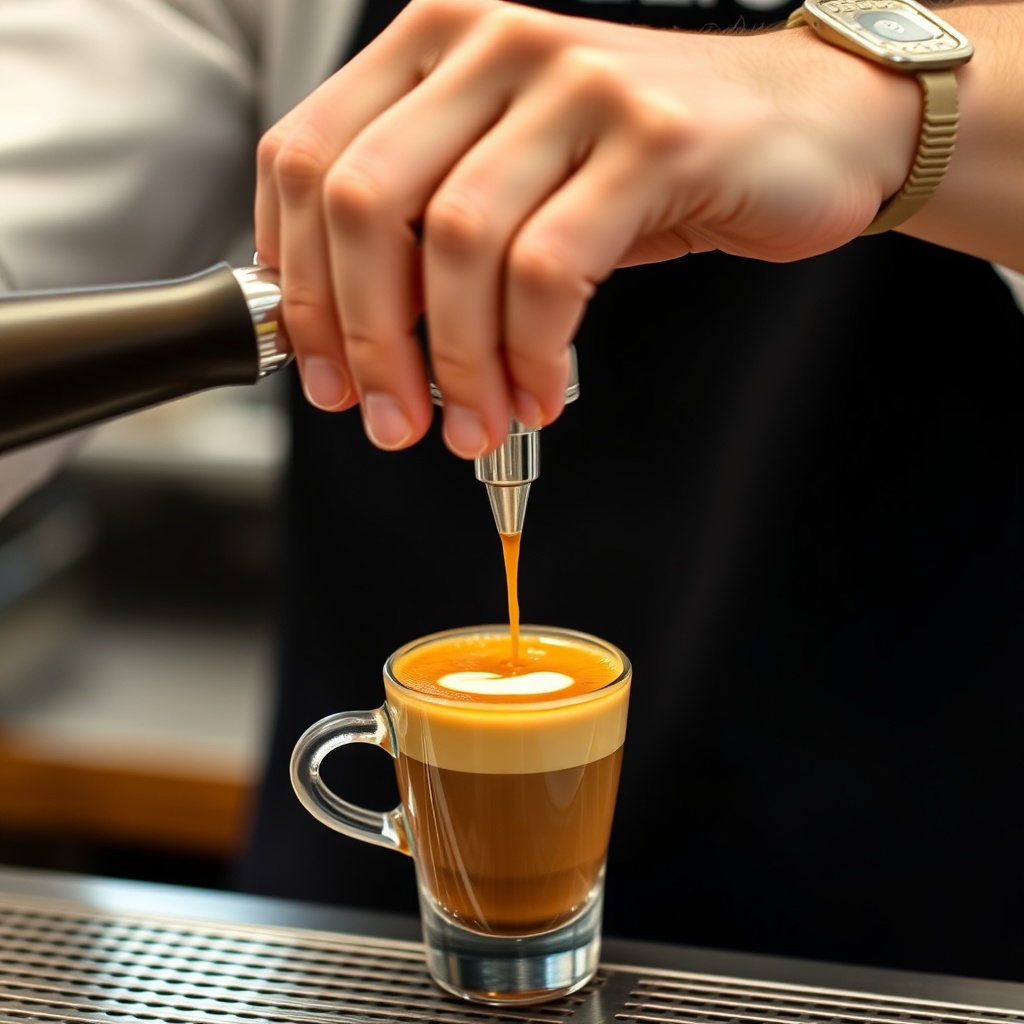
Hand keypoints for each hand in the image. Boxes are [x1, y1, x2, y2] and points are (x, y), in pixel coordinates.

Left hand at [254, 0, 918, 456]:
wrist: (801, 125)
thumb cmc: (640, 168)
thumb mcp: (511, 183)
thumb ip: (425, 236)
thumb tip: (353, 339)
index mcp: (433, 48)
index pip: (306, 160)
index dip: (298, 286)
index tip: (322, 373)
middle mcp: (492, 46)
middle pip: (366, 204)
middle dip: (366, 340)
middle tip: (390, 419)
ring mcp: (573, 83)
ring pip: (457, 243)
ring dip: (455, 363)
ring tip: (474, 424)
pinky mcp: (651, 137)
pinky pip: (551, 269)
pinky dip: (530, 352)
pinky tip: (538, 391)